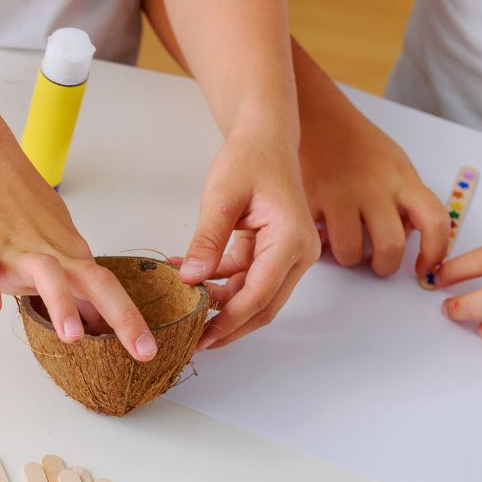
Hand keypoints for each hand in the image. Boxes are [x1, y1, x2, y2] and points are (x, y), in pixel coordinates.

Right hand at [0, 145, 158, 359]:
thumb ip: (69, 276)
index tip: (148, 349)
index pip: (107, 288)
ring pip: (45, 275)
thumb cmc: (10, 197)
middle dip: (122, 317)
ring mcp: (13, 248)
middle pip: (93, 283)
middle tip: (141, 348)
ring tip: (71, 334)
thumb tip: (92, 314)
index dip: (130, 320)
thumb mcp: (51, 237)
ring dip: (61, 304)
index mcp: (67, 253)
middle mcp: (47, 253)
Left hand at [179, 125, 321, 349]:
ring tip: (183, 311)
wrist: (264, 138)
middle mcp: (298, 253)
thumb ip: (207, 240)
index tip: (201, 338)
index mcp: (291, 240)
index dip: (229, 321)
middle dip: (228, 327)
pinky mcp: (272, 253)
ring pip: (255, 297)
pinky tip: (187, 280)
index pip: (259, 295)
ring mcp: (288, 255)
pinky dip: (218, 285)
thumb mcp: (221, 197)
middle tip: (192, 343)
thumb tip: (191, 278)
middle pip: (263, 307)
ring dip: (221, 307)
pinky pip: (246, 280)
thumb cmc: (249, 159)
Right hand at [297, 79, 449, 279]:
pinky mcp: (309, 199)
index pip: (435, 221)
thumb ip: (407, 198)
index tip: (424, 267)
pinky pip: (317, 241)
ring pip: (350, 252)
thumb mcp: (395, 164)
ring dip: (349, 258)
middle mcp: (375, 188)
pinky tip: (322, 231)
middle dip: (384, 265)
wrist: (317, 116)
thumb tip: (412, 235)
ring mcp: (341, 194)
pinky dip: (320, 244)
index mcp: (402, 180)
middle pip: (390, 246)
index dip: (435, 252)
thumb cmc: (358, 145)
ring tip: (344, 245)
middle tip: (376, 262)